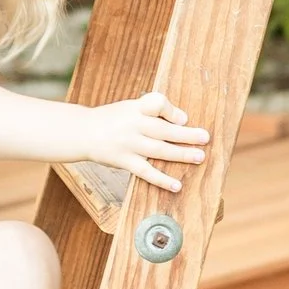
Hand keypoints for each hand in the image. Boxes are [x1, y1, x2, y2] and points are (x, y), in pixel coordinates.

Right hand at [84, 89, 211, 189]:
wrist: (82, 132)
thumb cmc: (113, 119)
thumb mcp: (130, 108)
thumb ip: (153, 112)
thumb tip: (182, 121)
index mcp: (135, 108)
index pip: (156, 103)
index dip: (171, 110)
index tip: (183, 118)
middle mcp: (133, 124)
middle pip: (163, 129)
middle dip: (186, 134)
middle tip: (205, 138)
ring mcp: (128, 144)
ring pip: (158, 150)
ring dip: (181, 154)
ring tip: (199, 157)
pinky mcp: (124, 161)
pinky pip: (146, 172)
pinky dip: (162, 179)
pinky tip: (177, 185)